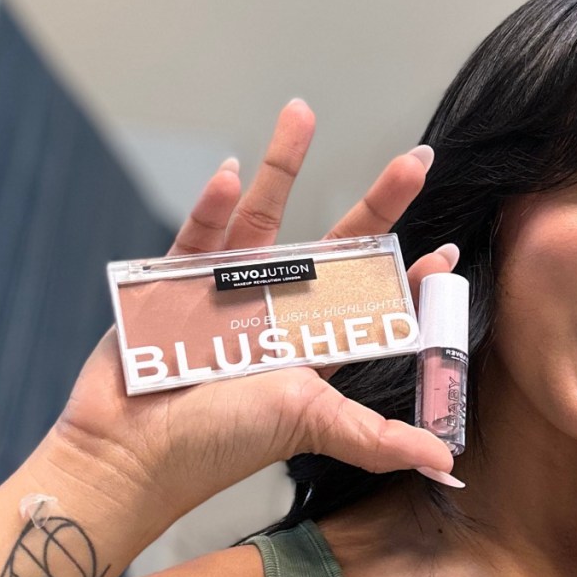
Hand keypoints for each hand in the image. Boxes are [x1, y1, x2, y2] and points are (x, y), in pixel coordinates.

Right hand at [51, 100, 457, 521]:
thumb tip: (444, 464)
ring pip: (264, 220)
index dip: (409, 277)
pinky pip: (199, 235)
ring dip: (283, 166)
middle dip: (377, 203)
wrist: (131, 453)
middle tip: (416, 161)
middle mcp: (279, 314)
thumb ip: (377, 438)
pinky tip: (232, 173)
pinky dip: (213, 203)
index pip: (373, 303)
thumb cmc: (221, 443)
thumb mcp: (312, 426)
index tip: (446, 252)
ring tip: (303, 112)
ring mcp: (228, 293)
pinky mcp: (176, 283)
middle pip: (337, 247)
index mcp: (315, 347)